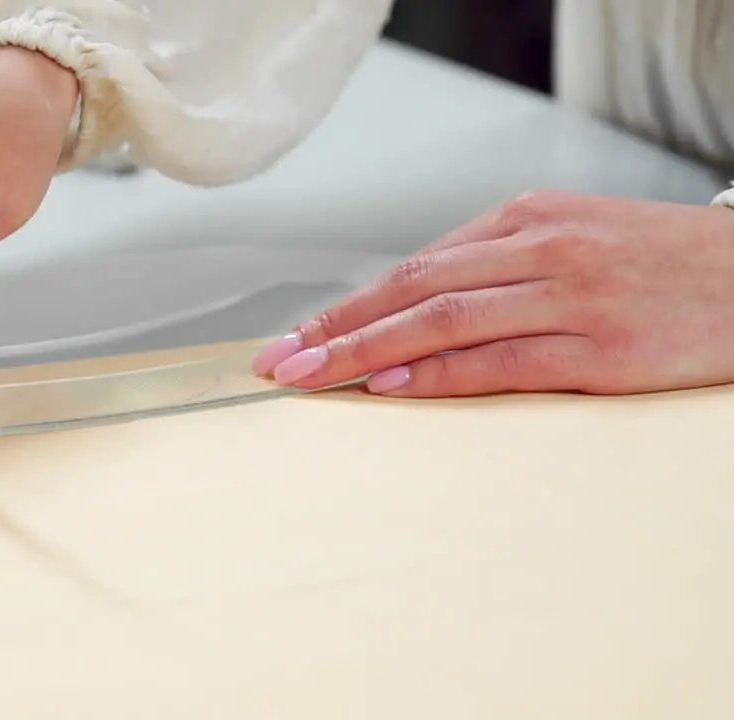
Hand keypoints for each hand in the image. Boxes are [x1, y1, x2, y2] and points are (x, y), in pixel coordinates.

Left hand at [252, 190, 733, 396]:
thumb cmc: (663, 263)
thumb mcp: (575, 238)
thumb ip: (497, 266)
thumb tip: (412, 306)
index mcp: (528, 219)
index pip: (415, 267)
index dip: (349, 305)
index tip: (299, 336)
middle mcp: (541, 249)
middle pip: (414, 290)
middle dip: (337, 328)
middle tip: (280, 360)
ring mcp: (572, 296)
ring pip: (444, 321)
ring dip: (367, 350)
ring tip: (313, 375)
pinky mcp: (604, 346)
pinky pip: (501, 360)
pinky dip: (438, 372)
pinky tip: (390, 384)